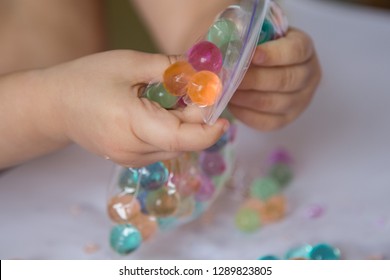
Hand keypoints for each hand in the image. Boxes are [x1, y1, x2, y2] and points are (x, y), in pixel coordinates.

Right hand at [44, 50, 227, 166]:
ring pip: (173, 147)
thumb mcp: (128, 64)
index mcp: (131, 124)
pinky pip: (161, 149)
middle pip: (181, 142)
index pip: (181, 138)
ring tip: (180, 101)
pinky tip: (166, 114)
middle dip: (197, 121)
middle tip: (201, 95)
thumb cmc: (86, 80)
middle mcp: (132, 150)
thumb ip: (168, 68)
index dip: (208, 130)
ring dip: (185, 127)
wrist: (54, 106)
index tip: (223, 116)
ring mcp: (129, 159)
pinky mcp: (128, 160)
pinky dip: (171, 133)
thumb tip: (201, 72)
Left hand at [228, 28, 320, 130]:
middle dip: (253, 79)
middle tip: (230, 76)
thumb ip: (250, 35)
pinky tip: (232, 104)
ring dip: (246, 98)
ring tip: (227, 90)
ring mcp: (301, 100)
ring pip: (273, 103)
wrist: (269, 68)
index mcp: (305, 48)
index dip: (273, 54)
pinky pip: (266, 122)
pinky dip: (246, 114)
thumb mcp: (261, 33)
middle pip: (284, 80)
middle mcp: (309, 75)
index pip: (295, 51)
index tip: (252, 55)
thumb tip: (230, 42)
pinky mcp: (287, 119)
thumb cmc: (262, 46)